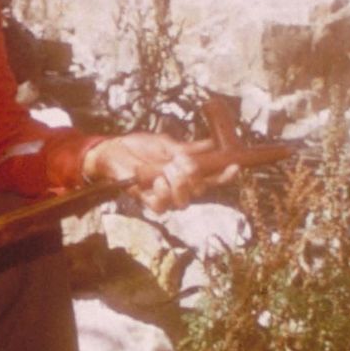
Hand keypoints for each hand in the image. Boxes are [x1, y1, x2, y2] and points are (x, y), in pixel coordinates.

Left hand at [84, 133, 238, 212]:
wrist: (114, 149)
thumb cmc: (140, 147)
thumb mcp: (167, 144)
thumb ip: (189, 149)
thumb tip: (213, 145)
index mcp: (187, 174)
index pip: (211, 179)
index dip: (225, 176)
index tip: (234, 166)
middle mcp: (179, 188)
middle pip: (199, 191)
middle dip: (193, 176)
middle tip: (179, 161)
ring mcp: (164, 196)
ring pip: (183, 202)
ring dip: (178, 184)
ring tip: (166, 169)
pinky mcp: (146, 200)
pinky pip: (161, 206)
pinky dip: (161, 193)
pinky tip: (156, 180)